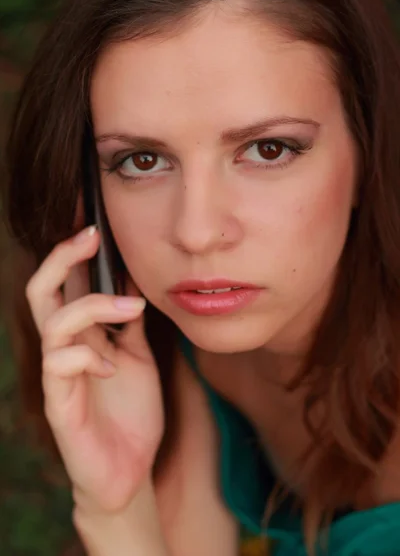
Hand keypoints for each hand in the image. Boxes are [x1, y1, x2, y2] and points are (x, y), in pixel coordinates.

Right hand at [26, 225, 163, 514]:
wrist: (130, 469)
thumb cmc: (130, 411)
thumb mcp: (138, 356)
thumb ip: (130, 322)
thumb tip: (135, 279)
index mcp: (82, 335)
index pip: (67, 284)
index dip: (73, 251)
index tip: (96, 223)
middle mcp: (64, 348)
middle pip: (44, 290)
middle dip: (63, 258)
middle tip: (91, 235)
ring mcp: (58, 375)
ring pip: (53, 322)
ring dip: (93, 306)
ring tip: (133, 308)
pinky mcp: (59, 404)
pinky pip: (59, 367)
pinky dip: (88, 358)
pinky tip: (112, 369)